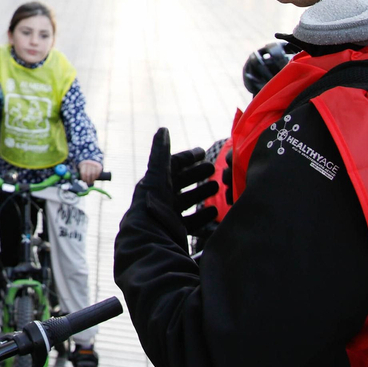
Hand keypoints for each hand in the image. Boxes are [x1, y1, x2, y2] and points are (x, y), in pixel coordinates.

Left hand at [77, 160, 102, 185]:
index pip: (83, 173)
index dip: (84, 178)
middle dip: (88, 180)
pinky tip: (95, 178)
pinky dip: (96, 177)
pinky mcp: (99, 166)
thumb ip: (81, 173)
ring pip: (93, 174)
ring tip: (91, 182)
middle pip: (88, 174)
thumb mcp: (82, 168)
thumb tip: (81, 180)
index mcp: (83, 164)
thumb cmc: (86, 167)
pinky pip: (98, 173)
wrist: (92, 160)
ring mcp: (94, 164)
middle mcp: (89, 163)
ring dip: (92, 179)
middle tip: (88, 183)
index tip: (84, 181)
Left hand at [133, 128, 218, 242]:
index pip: (172, 165)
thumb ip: (161, 153)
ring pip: (187, 200)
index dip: (187, 157)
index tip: (204, 152)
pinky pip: (191, 222)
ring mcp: (168, 215)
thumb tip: (163, 129)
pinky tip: (215, 212)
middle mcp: (161, 198)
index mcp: (156, 183)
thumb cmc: (154, 204)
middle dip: (196, 174)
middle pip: (180, 182)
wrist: (150, 237)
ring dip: (201, 192)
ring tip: (218, 187)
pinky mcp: (175, 231)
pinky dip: (203, 215)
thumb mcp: (158, 175)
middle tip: (214, 169)